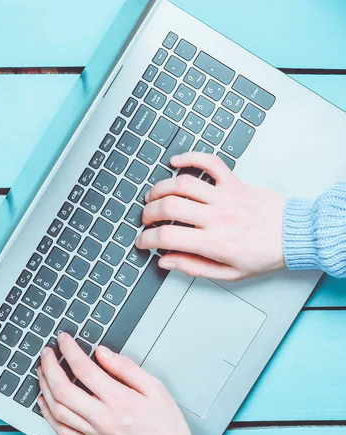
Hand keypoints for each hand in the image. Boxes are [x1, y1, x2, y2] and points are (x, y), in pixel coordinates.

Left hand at [37, 333, 199, 434]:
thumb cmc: (166, 426)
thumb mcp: (155, 388)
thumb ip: (126, 368)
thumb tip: (102, 353)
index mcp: (118, 400)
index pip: (84, 369)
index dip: (69, 350)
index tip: (63, 339)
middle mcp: (102, 418)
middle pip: (63, 389)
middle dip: (49, 367)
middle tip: (46, 353)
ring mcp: (94, 434)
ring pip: (58, 410)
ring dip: (44, 387)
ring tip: (42, 372)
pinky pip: (62, 431)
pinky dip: (48, 415)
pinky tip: (44, 402)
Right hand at [136, 152, 285, 280]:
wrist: (296, 235)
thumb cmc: (263, 254)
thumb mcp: (228, 273)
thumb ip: (193, 267)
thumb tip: (165, 261)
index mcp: (213, 242)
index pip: (167, 237)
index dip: (147, 239)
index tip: (142, 241)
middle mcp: (216, 217)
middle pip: (168, 207)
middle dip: (148, 213)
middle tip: (146, 219)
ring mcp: (224, 196)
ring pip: (182, 184)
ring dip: (160, 188)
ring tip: (154, 196)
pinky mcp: (233, 182)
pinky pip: (209, 162)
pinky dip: (190, 158)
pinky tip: (176, 162)